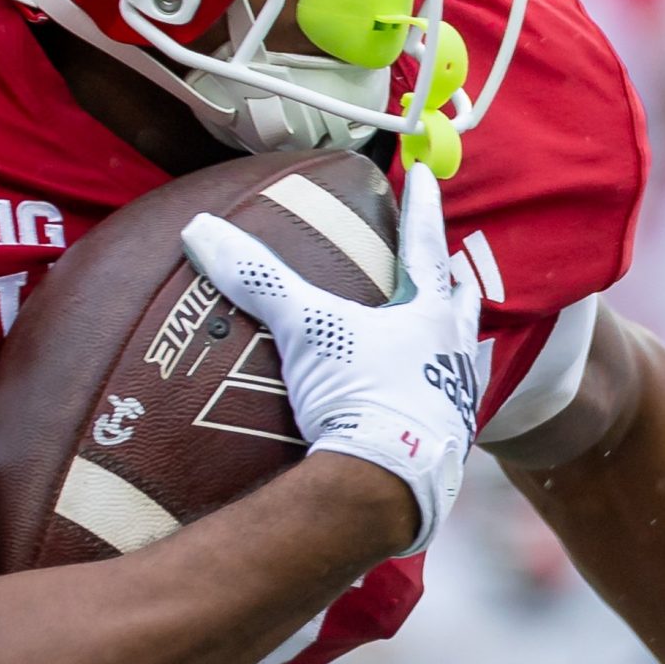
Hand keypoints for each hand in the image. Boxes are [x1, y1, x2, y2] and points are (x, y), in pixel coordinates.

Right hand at [182, 163, 485, 553]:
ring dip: (454, 344)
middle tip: (453, 271)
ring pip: (463, 362)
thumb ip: (259, 281)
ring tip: (448, 338)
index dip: (423, 209)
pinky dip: (439, 400)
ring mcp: (455, 407)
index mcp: (430, 318)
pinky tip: (428, 409)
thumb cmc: (359, 397)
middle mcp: (453, 358)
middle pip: (460, 308)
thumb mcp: (308, 331)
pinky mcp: (445, 451)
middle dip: (453, 286)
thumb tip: (201, 230)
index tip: (428, 177)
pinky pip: (448, 414)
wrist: (385, 486)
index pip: (427, 247)